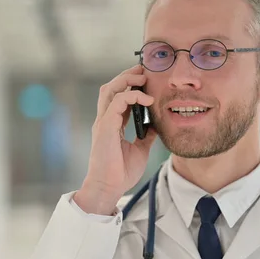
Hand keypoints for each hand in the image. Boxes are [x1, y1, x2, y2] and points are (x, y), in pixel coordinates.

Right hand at [74, 65, 157, 214]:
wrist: (109, 188)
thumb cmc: (120, 173)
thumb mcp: (140, 150)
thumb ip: (146, 136)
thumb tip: (157, 125)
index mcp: (111, 124)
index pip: (118, 97)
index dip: (130, 85)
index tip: (146, 79)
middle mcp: (104, 120)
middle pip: (111, 87)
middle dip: (126, 75)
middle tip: (144, 70)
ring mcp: (103, 122)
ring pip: (110, 89)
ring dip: (126, 79)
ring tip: (143, 76)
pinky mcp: (105, 127)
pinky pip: (117, 102)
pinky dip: (132, 96)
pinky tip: (147, 99)